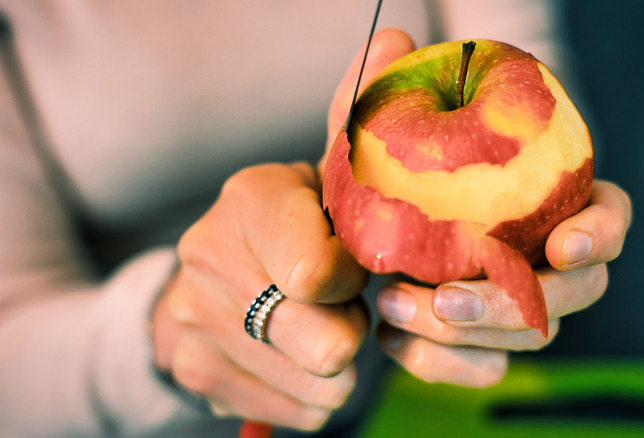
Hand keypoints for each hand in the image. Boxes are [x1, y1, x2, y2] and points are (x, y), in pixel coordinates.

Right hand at [152, 162, 368, 429]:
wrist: (219, 264)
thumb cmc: (300, 224)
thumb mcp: (329, 195)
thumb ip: (368, 201)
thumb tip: (415, 222)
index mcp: (250, 197)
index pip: (318, 275)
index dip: (351, 281)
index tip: (350, 269)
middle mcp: (206, 253)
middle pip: (326, 345)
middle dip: (351, 331)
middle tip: (339, 307)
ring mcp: (192, 317)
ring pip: (320, 387)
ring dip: (335, 365)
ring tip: (315, 324)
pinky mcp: (193, 370)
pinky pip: (297, 414)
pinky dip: (312, 394)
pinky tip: (296, 357)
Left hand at [321, 28, 631, 387]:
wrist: (353, 240)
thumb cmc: (380, 181)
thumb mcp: (370, 135)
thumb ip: (381, 91)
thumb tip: (394, 40)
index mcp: (551, 202)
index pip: (610, 216)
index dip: (601, 234)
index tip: (561, 244)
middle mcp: (549, 260)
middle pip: (578, 293)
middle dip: (518, 303)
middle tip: (447, 298)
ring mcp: (524, 308)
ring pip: (531, 338)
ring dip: (466, 334)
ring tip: (393, 306)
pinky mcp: (486, 346)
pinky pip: (483, 370)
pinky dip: (438, 363)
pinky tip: (391, 337)